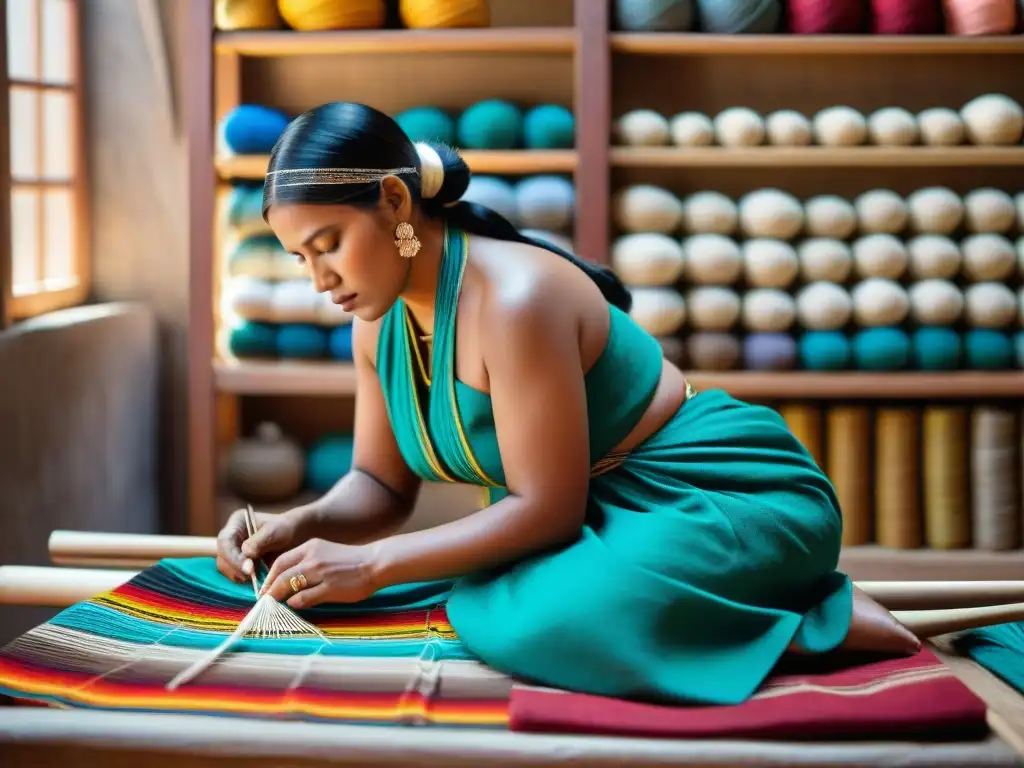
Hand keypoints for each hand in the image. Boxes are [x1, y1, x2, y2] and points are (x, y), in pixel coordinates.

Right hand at [215, 506, 316, 583]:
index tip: (248, 569)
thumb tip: (245, 553)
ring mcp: (233, 550)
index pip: (224, 541)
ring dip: (238, 575)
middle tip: (251, 577)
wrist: (295, 537)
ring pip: (226, 567)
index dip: (232, 557)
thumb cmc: (286, 529)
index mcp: (237, 523)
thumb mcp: (275, 532)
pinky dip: (243, 579)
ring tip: (255, 578)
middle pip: (222, 556)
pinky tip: (256, 580)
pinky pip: (234, 574)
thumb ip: (259, 541)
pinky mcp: (238, 562)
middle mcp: (231, 536)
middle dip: (235, 568)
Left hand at [259, 538, 377, 608]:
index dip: (269, 576)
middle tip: (265, 600)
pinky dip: (295, 603)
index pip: (281, 561)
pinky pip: (304, 597)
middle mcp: (313, 558)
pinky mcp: (330, 588)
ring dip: (279, 596)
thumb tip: (288, 580)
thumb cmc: (351, 560)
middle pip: (282, 574)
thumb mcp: (326, 553)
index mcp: (311, 547)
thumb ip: (307, 562)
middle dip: (270, 589)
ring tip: (275, 605)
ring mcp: (321, 573)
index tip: (265, 587)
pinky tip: (295, 605)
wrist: (375, 563)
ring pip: (289, 585)